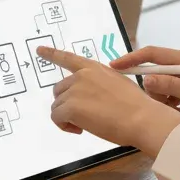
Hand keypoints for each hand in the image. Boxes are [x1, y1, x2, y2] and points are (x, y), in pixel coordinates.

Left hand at [40, 46, 179, 157]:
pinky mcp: (71, 107)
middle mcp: (82, 75)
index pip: (68, 58)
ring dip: (67, 117)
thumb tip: (87, 98)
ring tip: (86, 125)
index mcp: (95, 68)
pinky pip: (57, 118)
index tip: (39, 49)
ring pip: (58, 106)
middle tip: (84, 117)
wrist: (141, 118)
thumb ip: (98, 84)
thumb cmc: (135, 106)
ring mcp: (75, 90)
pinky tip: (80, 130)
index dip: (52, 54)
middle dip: (67, 103)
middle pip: (60, 90)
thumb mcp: (117, 85)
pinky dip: (65, 126)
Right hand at [110, 46, 179, 124]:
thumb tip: (145, 80)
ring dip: (161, 94)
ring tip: (174, 106)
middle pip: (154, 68)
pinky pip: (171, 87)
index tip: (113, 67)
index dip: (131, 59)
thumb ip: (170, 86)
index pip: (150, 53)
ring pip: (161, 80)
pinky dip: (170, 97)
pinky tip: (179, 107)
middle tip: (149, 101)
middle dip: (148, 85)